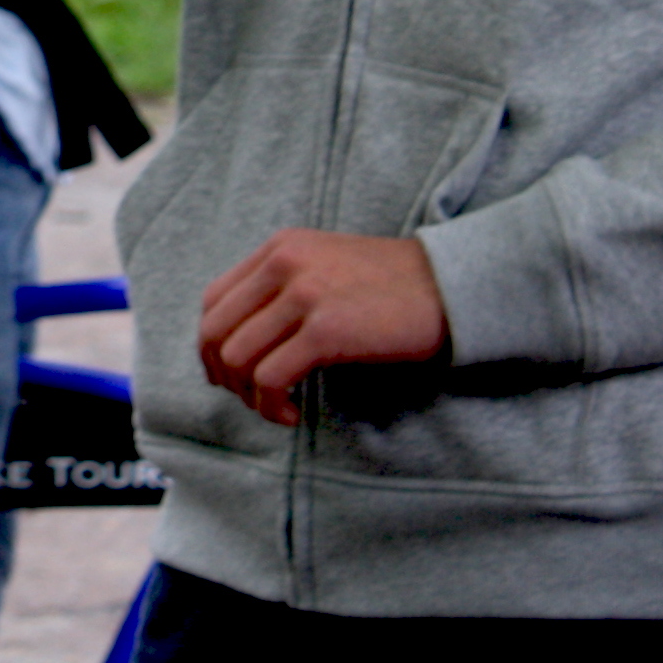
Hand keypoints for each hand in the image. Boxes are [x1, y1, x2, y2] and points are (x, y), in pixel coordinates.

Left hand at [197, 228, 447, 426]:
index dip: (211, 346)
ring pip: (238, 358)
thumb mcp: (325, 267)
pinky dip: (272, 404)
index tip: (229, 375)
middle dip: (224, 376)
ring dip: (250, 396)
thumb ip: (281, 289)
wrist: (451, 286)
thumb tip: (240, 341)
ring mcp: (302, 295)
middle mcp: (282, 265)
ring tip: (277, 408)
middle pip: (216, 331)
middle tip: (250, 399)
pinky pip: (271, 377)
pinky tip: (293, 413)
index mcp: (278, 248)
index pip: (213, 300)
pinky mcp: (326, 331)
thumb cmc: (392, 287)